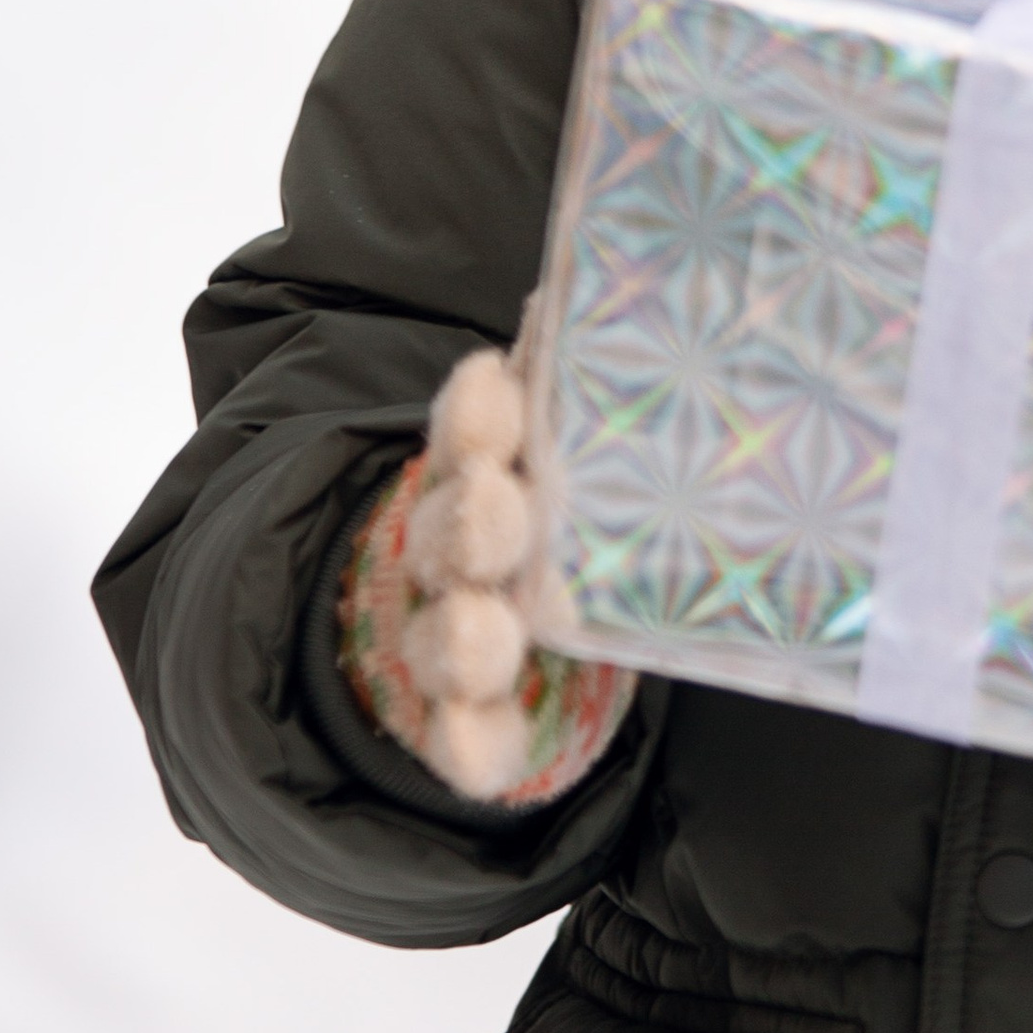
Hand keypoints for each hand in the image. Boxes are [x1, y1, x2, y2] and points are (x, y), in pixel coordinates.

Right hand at [337, 346, 634, 805]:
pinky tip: (474, 747)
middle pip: (452, 535)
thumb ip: (562, 383)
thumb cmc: (547, 516)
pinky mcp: (469, 727)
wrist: (488, 629)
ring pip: (447, 635)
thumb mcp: (556, 447)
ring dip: (463, 632)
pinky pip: (462, 740)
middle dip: (472, 518)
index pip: (468, 438)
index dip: (477, 415)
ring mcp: (455, 643)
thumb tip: (585, 285)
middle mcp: (458, 559)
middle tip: (496, 498)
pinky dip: (465, 743)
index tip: (496, 379)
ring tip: (482, 630)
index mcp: (483, 475)